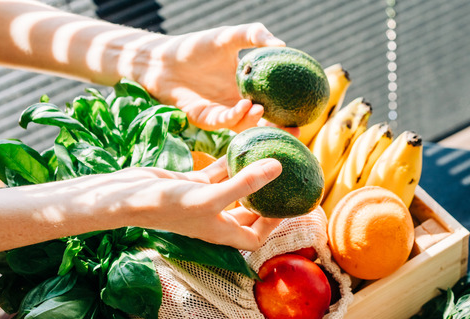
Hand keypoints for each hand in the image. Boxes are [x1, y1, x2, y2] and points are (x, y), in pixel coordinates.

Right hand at [114, 157, 283, 250]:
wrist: (125, 196)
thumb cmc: (167, 205)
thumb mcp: (210, 196)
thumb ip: (245, 183)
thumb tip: (278, 167)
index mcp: (221, 232)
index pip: (255, 237)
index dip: (273, 225)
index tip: (286, 204)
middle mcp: (214, 218)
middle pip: (248, 213)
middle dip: (266, 197)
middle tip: (284, 177)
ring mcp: (202, 200)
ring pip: (233, 188)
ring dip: (249, 174)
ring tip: (268, 156)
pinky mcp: (190, 183)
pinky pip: (216, 172)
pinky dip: (227, 161)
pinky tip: (240, 145)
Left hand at [133, 23, 284, 131]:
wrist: (162, 58)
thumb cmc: (196, 47)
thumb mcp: (229, 36)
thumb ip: (255, 36)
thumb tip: (283, 45)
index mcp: (245, 90)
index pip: (272, 105)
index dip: (288, 112)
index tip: (307, 114)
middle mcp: (236, 106)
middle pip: (262, 124)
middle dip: (279, 131)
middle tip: (296, 130)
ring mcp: (220, 115)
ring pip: (243, 126)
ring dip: (254, 121)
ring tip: (262, 110)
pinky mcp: (204, 119)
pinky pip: (223, 122)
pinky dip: (234, 116)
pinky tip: (244, 106)